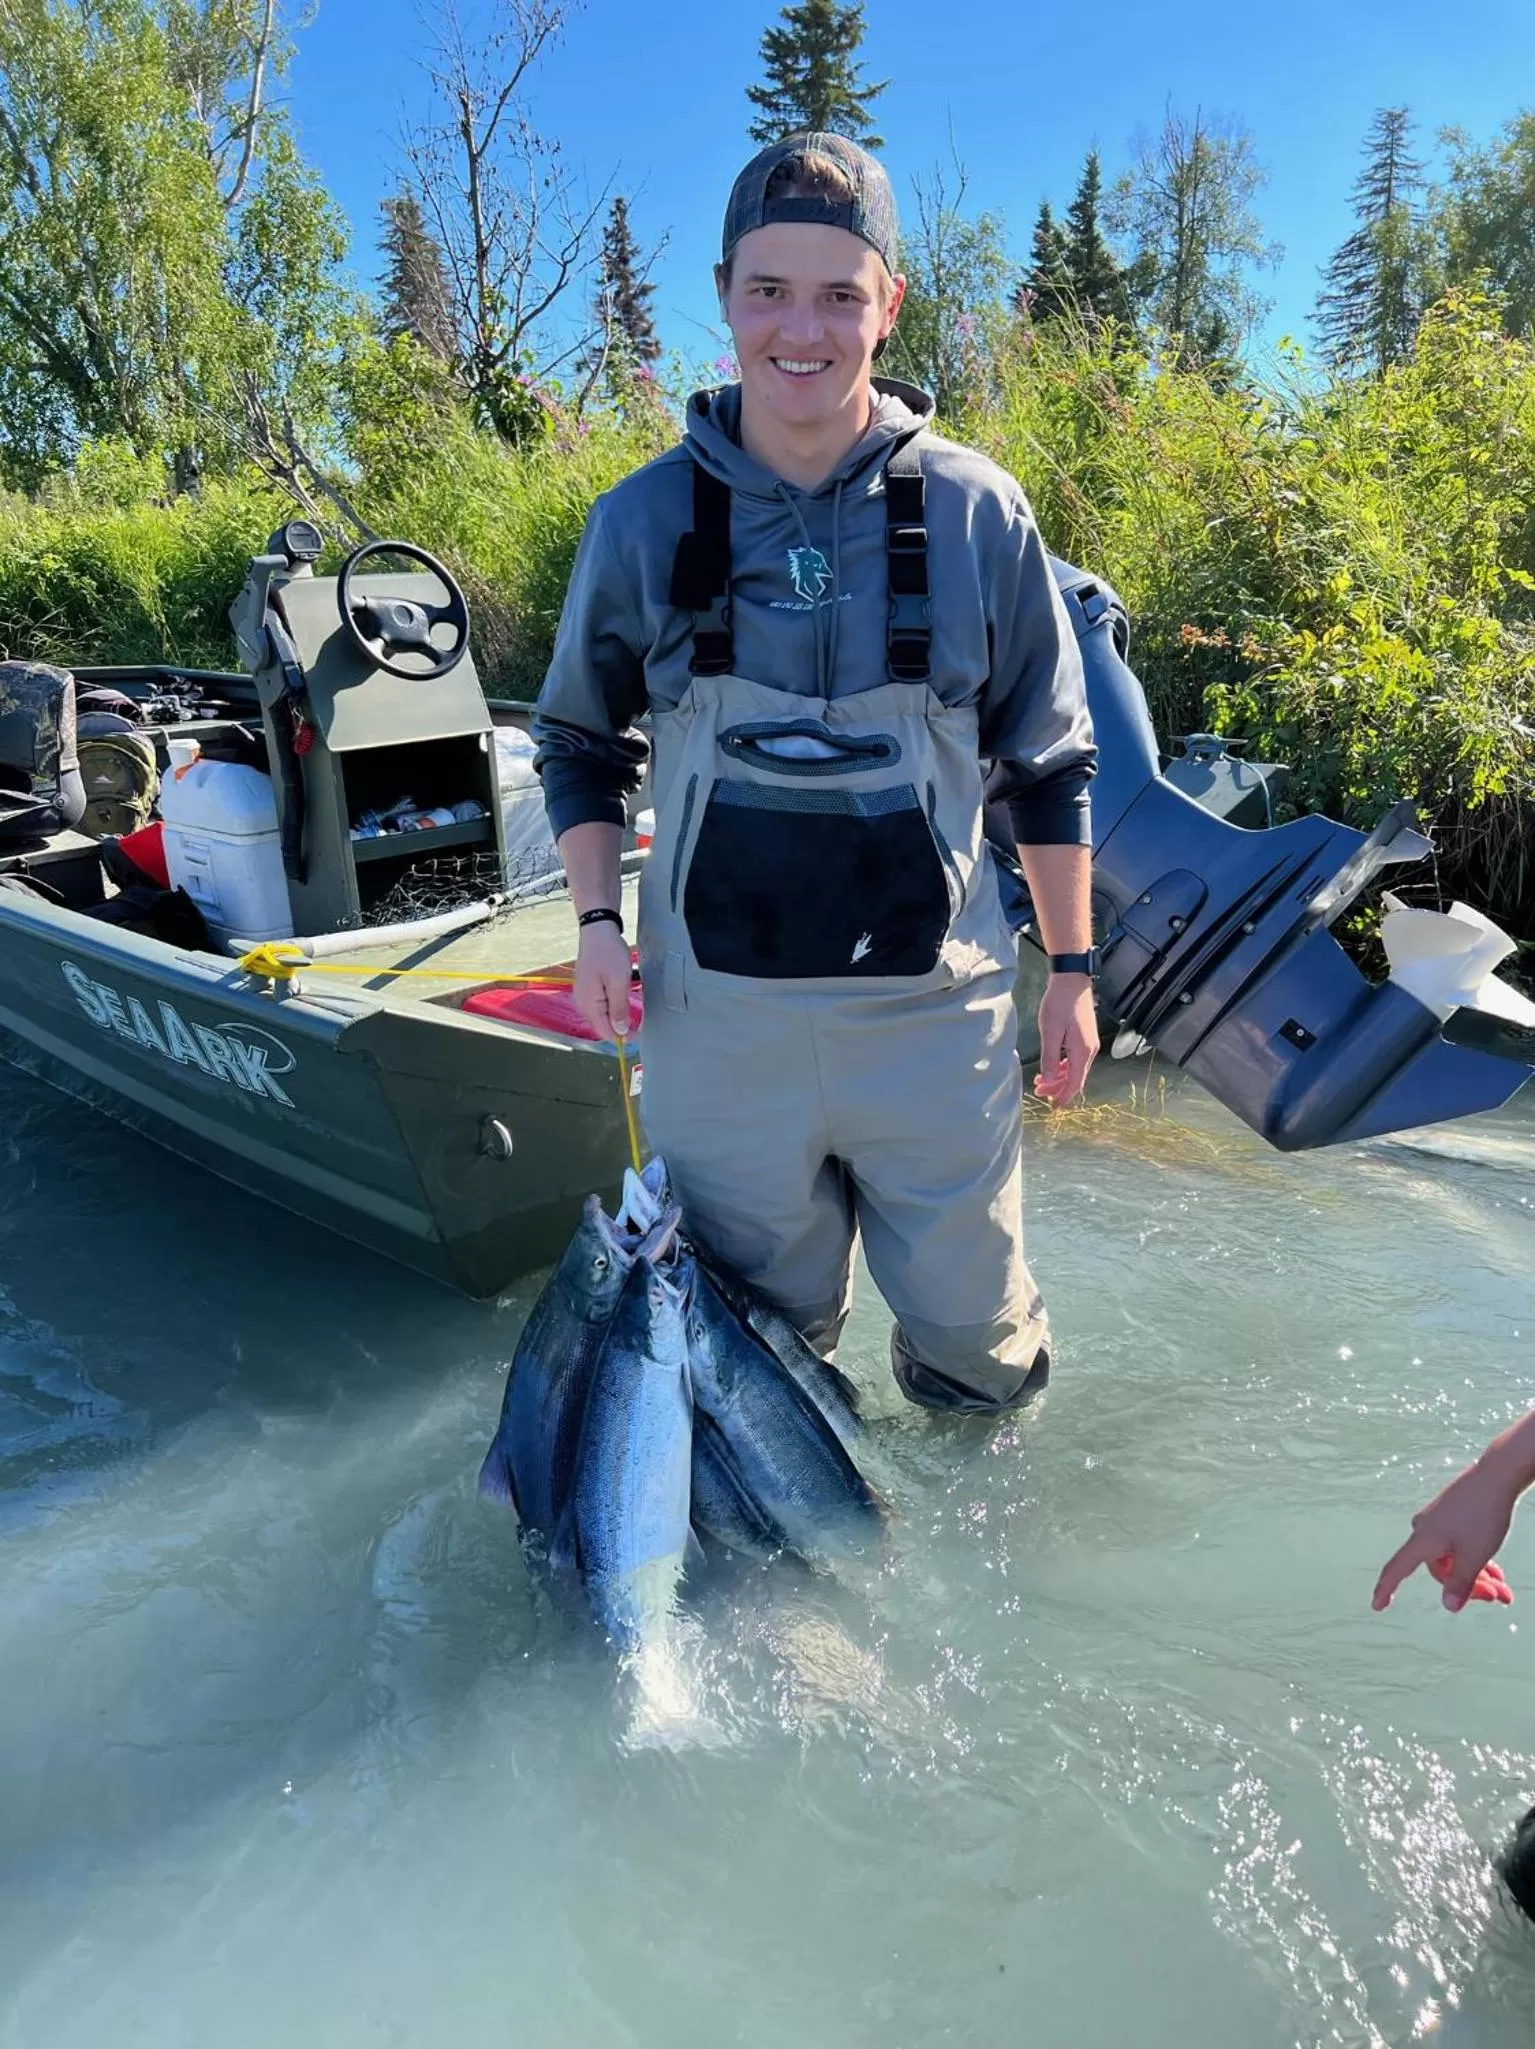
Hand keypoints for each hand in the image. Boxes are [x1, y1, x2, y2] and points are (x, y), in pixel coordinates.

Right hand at [571, 922, 632, 1041]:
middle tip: (641, 1020)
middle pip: (604, 1025)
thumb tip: (620, 1032)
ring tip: (633, 1006)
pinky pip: (602, 1005)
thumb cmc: (607, 953)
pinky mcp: (589, 989)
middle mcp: (583, 1004)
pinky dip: (614, 1005)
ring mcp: (584, 996)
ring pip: (604, 1016)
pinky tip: (623, 997)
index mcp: (588, 1005)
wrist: (597, 930)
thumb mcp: (618, 982)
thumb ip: (619, 1009)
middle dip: (621, 1026)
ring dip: (618, 1015)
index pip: (606, 1032)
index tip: (641, 1034)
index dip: (624, 1036)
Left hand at [1033, 972, 1098, 1104]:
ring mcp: (1089, 1043)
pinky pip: (1075, 1059)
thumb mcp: (1050, 1032)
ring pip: (1075, 1069)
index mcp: (1082, 1051)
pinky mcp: (1085, 1037)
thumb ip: (1050, 1058)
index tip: (1052, 1106)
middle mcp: (1090, 1050)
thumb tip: (1048, 1080)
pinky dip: (1063, 1066)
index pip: (1075, 1083)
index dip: (1063, 1096)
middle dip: (1058, 1088)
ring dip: (1059, 1077)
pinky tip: (1052, 1066)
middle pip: (1076, 1078)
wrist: (1072, 981)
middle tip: (1039, 1092)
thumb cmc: (1059, 1004)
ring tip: (1041, 1080)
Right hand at [1371, 1453, 1520, 1612]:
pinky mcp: (1451, 1513)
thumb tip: (1449, 1606)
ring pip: (1453, 1559)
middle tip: (1497, 1596)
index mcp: (1423, 1541)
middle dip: (1467, 1587)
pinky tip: (1494, 1566)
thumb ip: (1461, 1583)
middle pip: (1440, 1570)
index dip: (1385, 1589)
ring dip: (1477, 1575)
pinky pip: (1458, 1545)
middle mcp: (1425, 1530)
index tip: (1377, 1606)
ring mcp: (1438, 1520)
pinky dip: (1475, 1559)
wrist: (1496, 1476)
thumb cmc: (1483, 1514)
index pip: (1397, 1570)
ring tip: (1503, 1586)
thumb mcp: (1474, 1556)